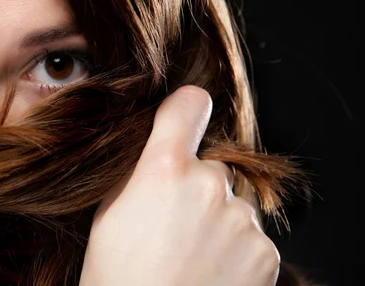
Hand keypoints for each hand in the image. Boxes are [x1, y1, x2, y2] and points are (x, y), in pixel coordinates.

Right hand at [79, 86, 279, 285]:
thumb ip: (140, 169)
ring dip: (219, 221)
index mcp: (163, 169)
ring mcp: (240, 220)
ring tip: (192, 256)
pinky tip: (211, 272)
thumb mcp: (110, 211)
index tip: (186, 120)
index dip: (187, 111)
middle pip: (212, 168)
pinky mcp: (265, 251)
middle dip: (198, 188)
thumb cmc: (117, 273)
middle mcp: (207, 186)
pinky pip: (251, 236)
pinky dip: (236, 251)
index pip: (190, 105)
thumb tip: (160, 143)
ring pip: (233, 204)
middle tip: (176, 226)